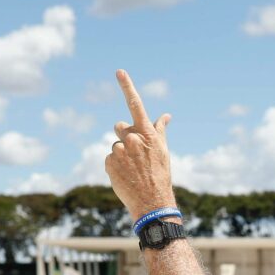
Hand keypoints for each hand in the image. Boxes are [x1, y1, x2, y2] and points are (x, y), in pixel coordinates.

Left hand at [105, 70, 175, 219]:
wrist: (152, 203)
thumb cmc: (160, 175)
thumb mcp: (163, 151)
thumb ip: (160, 130)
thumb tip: (166, 115)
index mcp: (147, 134)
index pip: (136, 105)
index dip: (127, 87)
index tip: (119, 71)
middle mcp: (133, 139)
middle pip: (119, 127)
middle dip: (124, 135)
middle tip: (134, 153)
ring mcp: (119, 151)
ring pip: (115, 145)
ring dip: (121, 155)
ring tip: (132, 170)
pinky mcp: (109, 162)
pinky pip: (109, 158)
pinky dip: (115, 166)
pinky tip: (125, 176)